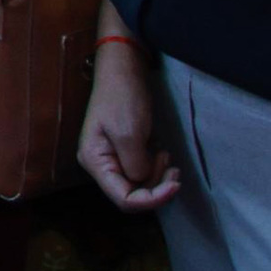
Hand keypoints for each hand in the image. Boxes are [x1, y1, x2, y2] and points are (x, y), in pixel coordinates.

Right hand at [74, 34, 182, 211]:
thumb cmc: (123, 98)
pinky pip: (141, 171)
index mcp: (95, 161)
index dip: (151, 199)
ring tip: (166, 154)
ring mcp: (112, 158)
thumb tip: (143, 180)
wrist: (123, 71)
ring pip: (138, 184)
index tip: (175, 185)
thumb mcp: (129, 132)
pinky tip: (161, 151)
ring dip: (157, 176)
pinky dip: (155, 166)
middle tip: (173, 167)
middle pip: (131, 194)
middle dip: (156, 186)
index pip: (123, 199)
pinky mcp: (124, 151)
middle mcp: (100, 164)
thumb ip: (136, 164)